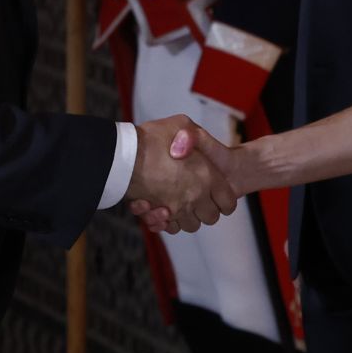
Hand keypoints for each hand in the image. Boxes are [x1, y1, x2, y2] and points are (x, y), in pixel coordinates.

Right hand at [126, 114, 237, 232]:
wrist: (123, 155)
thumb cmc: (152, 138)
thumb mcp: (181, 124)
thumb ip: (194, 135)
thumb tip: (194, 147)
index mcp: (208, 176)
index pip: (228, 202)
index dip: (224, 199)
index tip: (217, 194)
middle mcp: (196, 196)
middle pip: (211, 217)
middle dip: (206, 210)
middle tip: (196, 197)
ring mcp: (178, 208)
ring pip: (191, 225)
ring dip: (186, 217)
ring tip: (176, 201)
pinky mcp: (160, 216)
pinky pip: (171, 228)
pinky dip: (168, 223)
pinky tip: (160, 209)